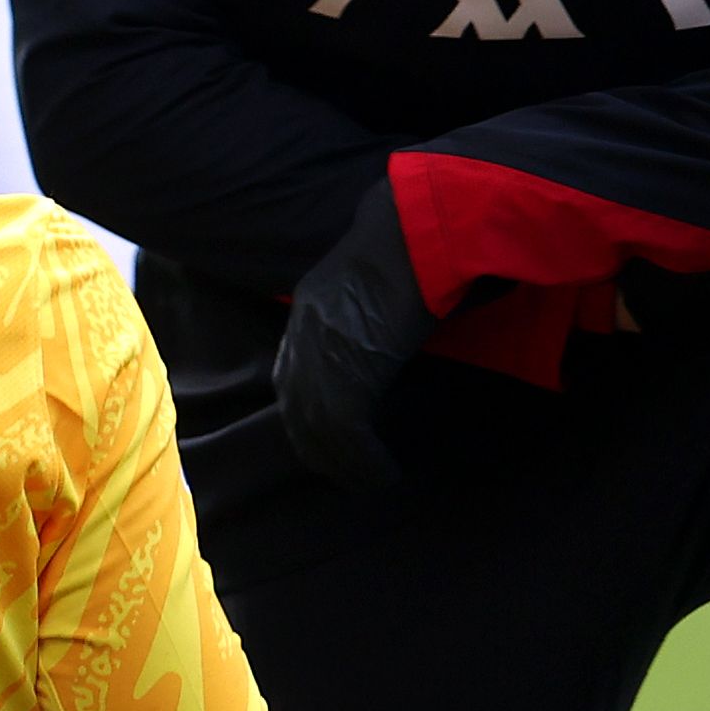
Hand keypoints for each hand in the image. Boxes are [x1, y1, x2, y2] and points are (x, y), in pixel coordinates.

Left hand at [276, 176, 434, 486]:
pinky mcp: (352, 370)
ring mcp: (325, 352)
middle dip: (317, 447)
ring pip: (318, 427)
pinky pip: (346, 432)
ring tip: (369, 481)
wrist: (421, 229)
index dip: (305, 414)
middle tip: (345, 473)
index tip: (324, 439)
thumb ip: (363, 311)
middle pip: (297, 408)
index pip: (289, 376)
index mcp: (309, 308)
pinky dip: (363, 459)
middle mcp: (307, 333)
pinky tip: (383, 472)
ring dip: (343, 463)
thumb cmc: (413, 246)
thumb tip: (377, 340)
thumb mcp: (373, 282)